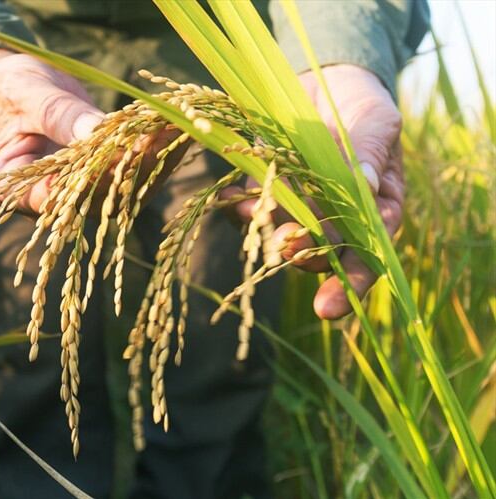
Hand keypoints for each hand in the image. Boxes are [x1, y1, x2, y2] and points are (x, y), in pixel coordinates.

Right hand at [0, 48, 182, 213]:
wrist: (13, 86)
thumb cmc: (8, 90)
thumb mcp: (26, 95)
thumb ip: (58, 116)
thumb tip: (96, 131)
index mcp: (16, 190)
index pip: (52, 198)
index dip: (86, 182)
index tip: (115, 158)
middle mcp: (50, 202)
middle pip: (95, 196)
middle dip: (131, 166)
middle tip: (162, 136)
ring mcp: (79, 192)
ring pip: (121, 189)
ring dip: (153, 159)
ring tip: (178, 128)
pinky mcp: (102, 177)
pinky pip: (131, 171)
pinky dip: (154, 149)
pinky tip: (176, 127)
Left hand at [227, 64, 404, 319]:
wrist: (325, 78)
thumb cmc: (364, 105)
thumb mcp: (377, 123)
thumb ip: (370, 153)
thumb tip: (363, 182)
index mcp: (375, 210)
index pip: (368, 255)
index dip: (351, 283)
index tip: (328, 308)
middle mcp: (336, 217)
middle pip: (322, 252)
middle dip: (304, 255)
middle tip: (288, 248)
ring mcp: (298, 205)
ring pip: (283, 234)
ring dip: (269, 235)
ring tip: (258, 225)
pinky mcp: (266, 188)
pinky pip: (252, 209)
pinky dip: (241, 209)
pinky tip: (234, 202)